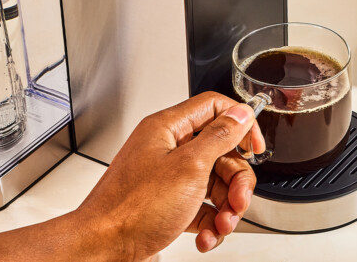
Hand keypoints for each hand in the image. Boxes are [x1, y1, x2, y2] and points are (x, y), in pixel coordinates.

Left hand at [75, 92, 264, 260]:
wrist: (102, 249)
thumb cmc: (132, 209)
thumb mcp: (189, 167)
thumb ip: (220, 137)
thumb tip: (241, 114)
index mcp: (168, 129)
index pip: (215, 108)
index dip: (240, 124)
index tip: (254, 147)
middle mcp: (168, 150)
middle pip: (222, 152)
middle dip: (236, 181)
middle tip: (238, 200)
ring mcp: (168, 178)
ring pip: (215, 183)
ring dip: (226, 207)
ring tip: (222, 225)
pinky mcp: (168, 204)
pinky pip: (202, 207)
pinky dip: (210, 223)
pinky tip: (206, 235)